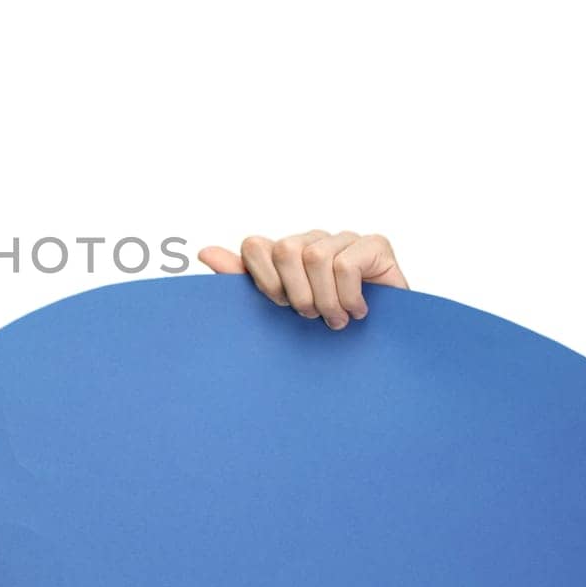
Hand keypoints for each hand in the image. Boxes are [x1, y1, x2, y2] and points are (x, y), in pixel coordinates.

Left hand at [197, 230, 407, 329]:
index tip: (281, 305)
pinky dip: (349, 296)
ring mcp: (346, 239)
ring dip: (326, 299)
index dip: (263, 280)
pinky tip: (358, 311)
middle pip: (285, 249)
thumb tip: (205, 252)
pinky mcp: (376, 245)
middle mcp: (314, 240)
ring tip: (336, 319)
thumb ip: (243, 279)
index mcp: (287, 253)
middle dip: (296, 293)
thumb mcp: (279, 308)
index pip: (255, 245)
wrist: (380, 348)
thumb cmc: (325, 327)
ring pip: (317, 256)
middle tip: (311, 315)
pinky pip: (347, 264)